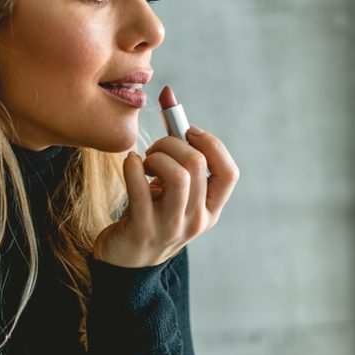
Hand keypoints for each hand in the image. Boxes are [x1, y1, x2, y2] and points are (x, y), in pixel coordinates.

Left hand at [92, 126, 238, 267]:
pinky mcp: (143, 230)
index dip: (212, 145)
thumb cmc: (151, 212)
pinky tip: (129, 163)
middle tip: (156, 148)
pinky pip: (140, 189)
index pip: (229, 173)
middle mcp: (196, 220)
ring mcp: (171, 228)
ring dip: (158, 156)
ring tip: (145, 161)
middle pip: (198, 166)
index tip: (189, 131)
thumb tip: (169, 95)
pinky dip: (133, 166)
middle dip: (173, 144)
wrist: (126, 259)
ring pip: (179, 177)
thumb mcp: (174, 190)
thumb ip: (178, 149)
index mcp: (210, 210)